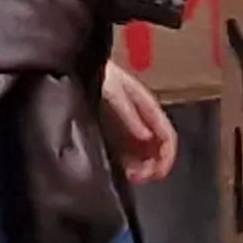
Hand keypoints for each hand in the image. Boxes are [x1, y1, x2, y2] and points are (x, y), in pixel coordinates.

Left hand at [100, 60, 178, 184]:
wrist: (75, 64)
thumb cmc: (96, 72)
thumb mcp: (111, 88)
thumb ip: (128, 112)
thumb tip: (145, 136)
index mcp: (146, 104)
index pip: (166, 133)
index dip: (166, 156)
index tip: (156, 173)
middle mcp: (140, 115)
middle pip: (158, 146)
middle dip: (153, 164)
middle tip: (139, 178)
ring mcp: (128, 122)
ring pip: (145, 151)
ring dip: (142, 166)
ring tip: (130, 176)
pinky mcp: (114, 129)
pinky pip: (129, 150)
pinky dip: (130, 163)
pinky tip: (122, 170)